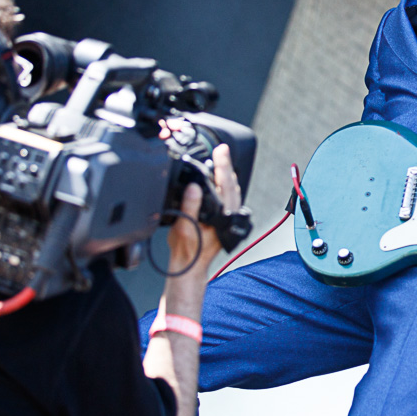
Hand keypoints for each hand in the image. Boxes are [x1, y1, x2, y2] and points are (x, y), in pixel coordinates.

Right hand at [167, 144, 240, 271]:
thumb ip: (190, 207)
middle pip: (231, 184)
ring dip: (226, 174)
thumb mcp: (185, 228)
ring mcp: (228, 216)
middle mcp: (229, 215)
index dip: (223, 165)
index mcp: (222, 215)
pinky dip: (223, 184)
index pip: (225, 184)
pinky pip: (227, 197)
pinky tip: (218, 180)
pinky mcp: (224, 218)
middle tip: (222, 149)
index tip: (221, 151)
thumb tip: (194, 187)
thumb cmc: (188, 251)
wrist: (190, 266)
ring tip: (221, 159)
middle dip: (226, 165)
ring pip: (231, 190)